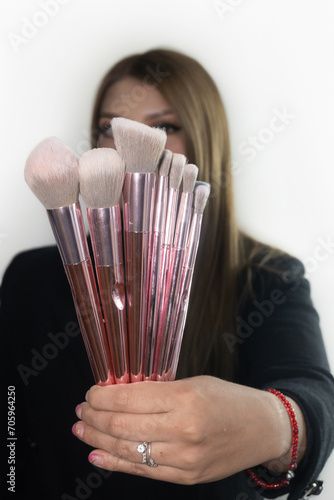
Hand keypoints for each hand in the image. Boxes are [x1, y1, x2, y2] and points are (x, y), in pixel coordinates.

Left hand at [72, 376, 302, 484]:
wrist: (263, 429)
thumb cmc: (229, 399)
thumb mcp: (194, 383)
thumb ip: (158, 391)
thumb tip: (119, 395)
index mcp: (184, 398)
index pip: (129, 398)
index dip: (102, 396)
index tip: (91, 392)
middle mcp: (182, 430)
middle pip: (122, 425)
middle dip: (95, 418)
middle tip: (82, 411)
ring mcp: (184, 458)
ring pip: (127, 450)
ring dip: (98, 440)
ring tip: (82, 430)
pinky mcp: (186, 476)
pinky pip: (143, 470)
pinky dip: (116, 462)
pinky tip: (98, 454)